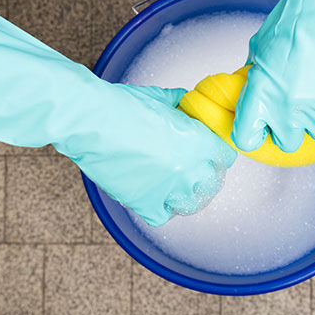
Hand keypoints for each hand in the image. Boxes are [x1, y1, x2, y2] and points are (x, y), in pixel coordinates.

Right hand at [0, 0, 235, 226]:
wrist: (89, 120)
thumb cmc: (121, 104)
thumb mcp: (161, 98)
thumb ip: (183, 105)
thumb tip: (191, 105)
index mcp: (197, 141)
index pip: (225, 157)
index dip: (218, 153)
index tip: (211, 152)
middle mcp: (187, 169)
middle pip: (212, 183)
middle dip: (206, 175)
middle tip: (194, 169)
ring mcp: (166, 189)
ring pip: (191, 204)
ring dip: (187, 196)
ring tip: (177, 186)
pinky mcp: (142, 202)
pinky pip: (162, 216)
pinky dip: (160, 208)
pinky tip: (154, 195)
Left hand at [231, 0, 314, 152]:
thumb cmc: (295, 19)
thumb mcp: (260, 49)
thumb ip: (255, 75)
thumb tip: (251, 89)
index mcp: (260, 94)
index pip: (246, 138)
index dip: (251, 134)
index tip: (256, 128)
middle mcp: (287, 108)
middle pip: (287, 144)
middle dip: (288, 130)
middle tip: (290, 109)